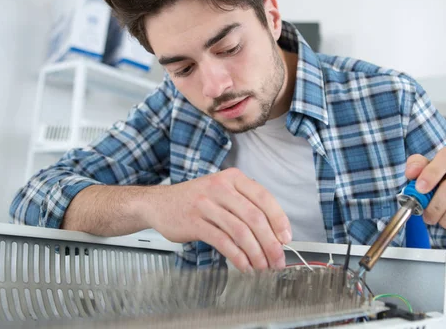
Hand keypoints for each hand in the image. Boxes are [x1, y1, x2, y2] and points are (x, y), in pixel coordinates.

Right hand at [141, 168, 291, 271]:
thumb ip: (246, 206)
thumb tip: (274, 234)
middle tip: (277, 260)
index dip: (279, 219)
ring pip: (240, 231)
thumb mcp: (223, 192)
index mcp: (233, 178)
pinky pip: (223, 241)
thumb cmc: (196, 200)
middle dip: (270, 243)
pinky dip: (238, 257)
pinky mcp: (194, 222)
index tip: (286, 238)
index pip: (264, 197)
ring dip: (256, 253)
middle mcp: (221, 187)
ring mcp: (206, 204)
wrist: (159, 203)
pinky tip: (244, 266)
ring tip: (262, 267)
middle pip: (254, 217)